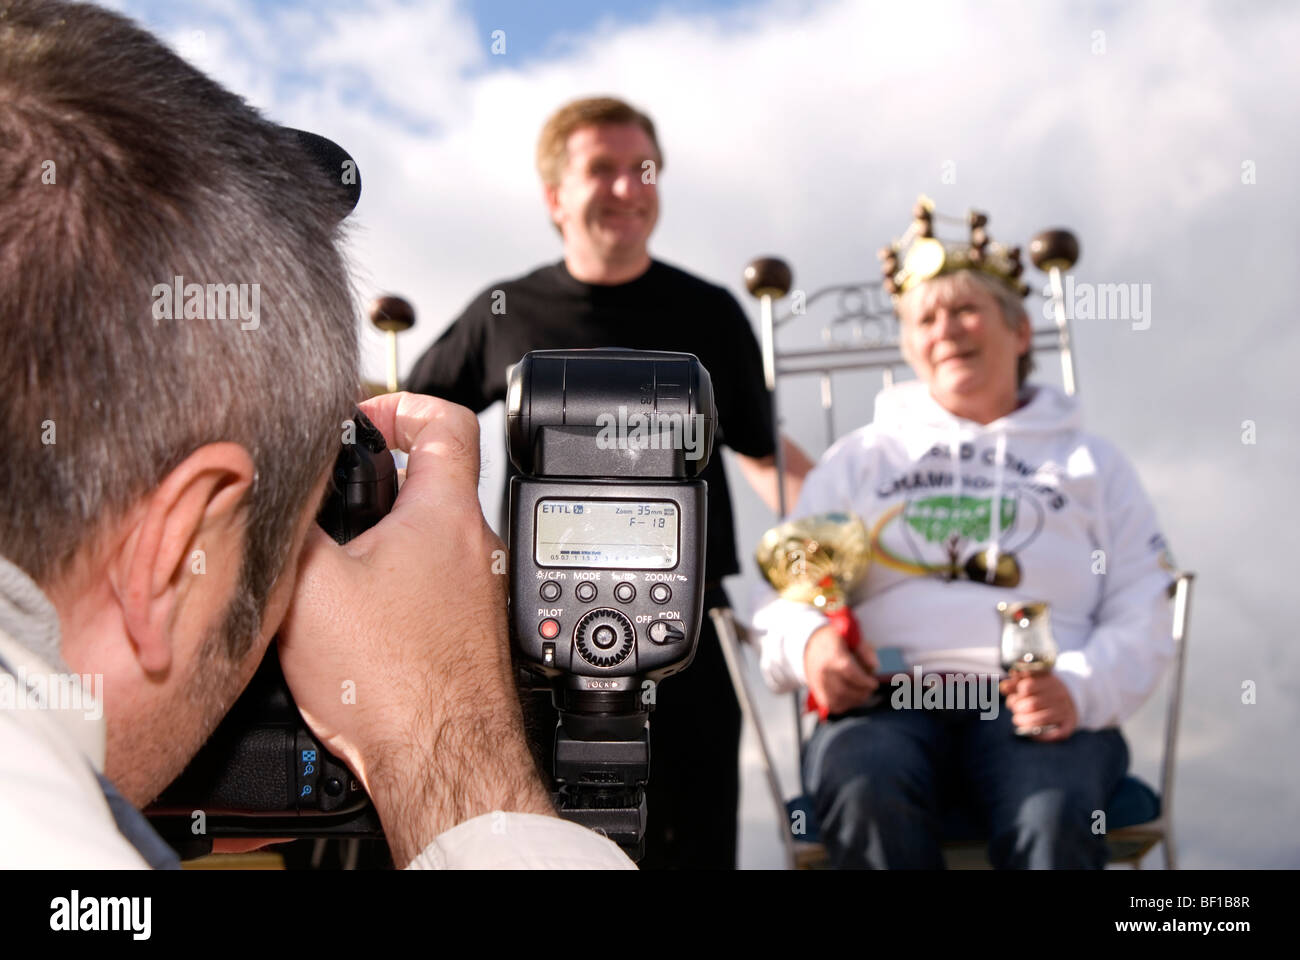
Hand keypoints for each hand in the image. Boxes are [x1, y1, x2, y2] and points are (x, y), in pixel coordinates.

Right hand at [277, 392, 553, 866]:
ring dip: (382, 544)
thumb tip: (272, 488)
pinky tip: (356, 621)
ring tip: (333, 567)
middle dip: (375, 485)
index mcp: (444, 514)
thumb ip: (291, 524)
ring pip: (427, 542)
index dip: (400, 405)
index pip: (445, 419)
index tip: (365, 418)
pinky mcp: (469, 635)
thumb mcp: (310, 584)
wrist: (438, 759)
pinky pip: (431, 590)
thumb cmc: (393, 680)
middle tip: (332, 501)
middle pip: (430, 484)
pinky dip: (395, 590)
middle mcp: (474, 548)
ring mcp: (477, 594)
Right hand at [803, 624, 878, 716]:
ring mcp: (817, 683)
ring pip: (838, 700)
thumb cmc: (837, 640)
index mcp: (831, 654)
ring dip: (855, 700)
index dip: (863, 681)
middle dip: (862, 692)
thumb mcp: (853, 637)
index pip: (848, 671)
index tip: (874, 683)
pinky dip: (845, 705)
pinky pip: (832, 705)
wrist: (811, 644)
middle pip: (843, 689)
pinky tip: (852, 697)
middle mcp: (822, 670)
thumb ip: (866, 651)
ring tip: (863, 693)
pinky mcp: (817, 692)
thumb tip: (874, 667)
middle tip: (870, 689)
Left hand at [999, 672, 1077, 741]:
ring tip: (1018, 720)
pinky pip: (1056, 733)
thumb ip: (1016, 682)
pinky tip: (1031, 733)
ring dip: (1025, 722)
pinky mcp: (1069, 724)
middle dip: (1018, 709)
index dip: (1016, 694)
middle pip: (1032, 704)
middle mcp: (1060, 694)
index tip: (1014, 698)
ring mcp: (1066, 710)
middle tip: (1015, 710)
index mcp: (1049, 680)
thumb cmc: (1044, 689)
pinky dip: (1041, 735)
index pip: (1026, 686)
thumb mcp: (1032, 680)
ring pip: (1041, 719)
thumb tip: (1003, 687)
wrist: (1071, 697)